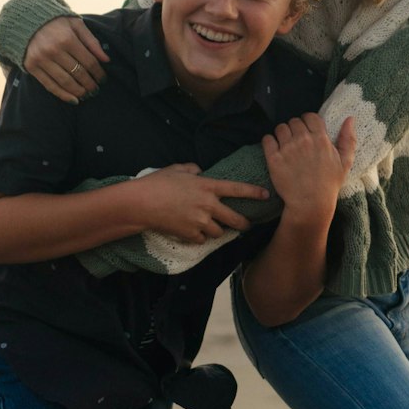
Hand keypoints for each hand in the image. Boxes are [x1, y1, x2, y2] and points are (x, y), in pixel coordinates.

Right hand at [24, 17, 109, 101]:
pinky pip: (50, 85)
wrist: (25, 19)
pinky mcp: (32, 66)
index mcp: (67, 38)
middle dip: (90, 84)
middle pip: (78, 73)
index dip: (98, 73)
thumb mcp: (76, 24)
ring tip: (86, 95)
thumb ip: (91, 41)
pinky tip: (74, 100)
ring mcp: (42, 59)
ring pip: (65, 81)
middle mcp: (54, 50)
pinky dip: (63, 95)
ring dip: (78, 91)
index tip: (103, 79)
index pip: (89, 61)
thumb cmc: (55, 21)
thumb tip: (106, 60)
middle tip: (96, 89)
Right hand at [135, 163, 269, 243]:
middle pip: (235, 219)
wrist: (142, 203)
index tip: (266, 195)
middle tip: (246, 225)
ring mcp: (200, 222)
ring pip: (219, 232)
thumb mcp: (177, 169)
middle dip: (243, 224)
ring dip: (216, 230)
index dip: (254, 192)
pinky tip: (192, 232)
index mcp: (207, 186)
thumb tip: (199, 171)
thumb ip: (192, 169)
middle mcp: (208, 205)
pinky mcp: (190, 234)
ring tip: (210, 227)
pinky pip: (202, 239)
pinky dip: (199, 237)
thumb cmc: (158, 183)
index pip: (237, 189)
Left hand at [262, 114, 355, 224]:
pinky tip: (274, 150)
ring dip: (282, 134)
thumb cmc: (329, 184)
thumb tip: (350, 118)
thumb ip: (348, 139)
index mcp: (321, 139)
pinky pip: (267, 139)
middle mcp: (303, 140)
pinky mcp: (274, 159)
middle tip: (296, 141)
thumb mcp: (345, 162)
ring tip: (286, 145)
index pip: (310, 116)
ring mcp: (287, 149)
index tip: (307, 130)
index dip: (308, 121)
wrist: (310, 203)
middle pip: (294, 121)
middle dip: (295, 128)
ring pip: (280, 128)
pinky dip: (269, 142)